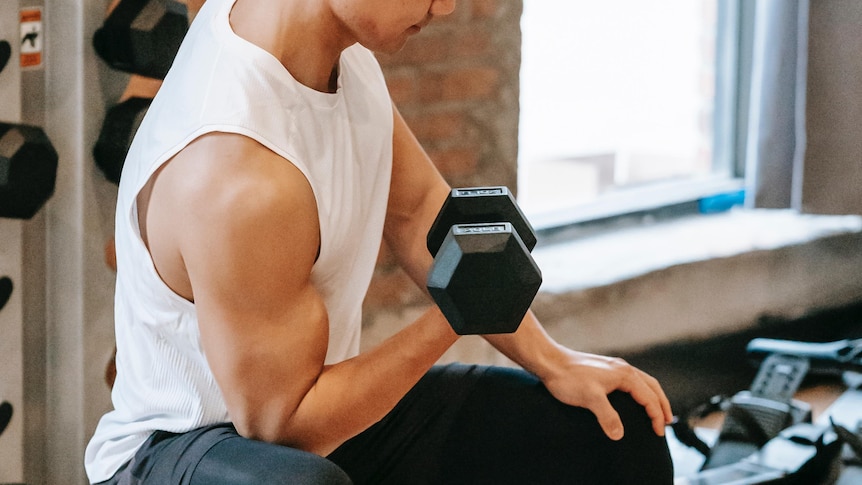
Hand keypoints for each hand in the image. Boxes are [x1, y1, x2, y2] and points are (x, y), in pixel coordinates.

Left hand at [538, 347, 672, 440]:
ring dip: (652, 397)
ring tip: (656, 412)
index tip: (658, 433)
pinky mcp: (605, 370)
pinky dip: (640, 391)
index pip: (649, 397)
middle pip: (652, 386)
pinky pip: (631, 381)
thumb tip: (619, 435)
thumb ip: (607, 416)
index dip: (656, 416)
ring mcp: (614, 367)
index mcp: (625, 374)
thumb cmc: (569, 378)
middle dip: (661, 404)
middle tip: (667, 423)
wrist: (550, 362)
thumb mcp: (590, 398)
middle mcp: (623, 368)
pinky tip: (633, 399)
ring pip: (642, 382)